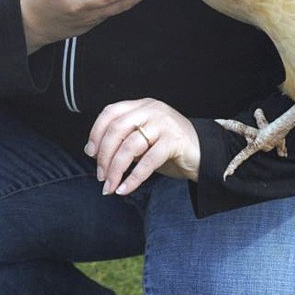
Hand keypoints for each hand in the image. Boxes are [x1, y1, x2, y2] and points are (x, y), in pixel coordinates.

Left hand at [85, 98, 200, 195]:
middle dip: (103, 155)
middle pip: (116, 129)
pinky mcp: (174, 141)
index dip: (96, 132)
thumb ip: (124, 140)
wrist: (205, 154)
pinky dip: (133, 178)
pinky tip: (125, 189)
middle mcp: (152, 110)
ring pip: (130, 146)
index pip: (111, 112)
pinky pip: (147, 162)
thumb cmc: (169, 148)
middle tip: (100, 176)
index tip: (90, 153)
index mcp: (142, 106)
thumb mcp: (144, 140)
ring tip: (110, 186)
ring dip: (115, 170)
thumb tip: (95, 153)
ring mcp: (164, 123)